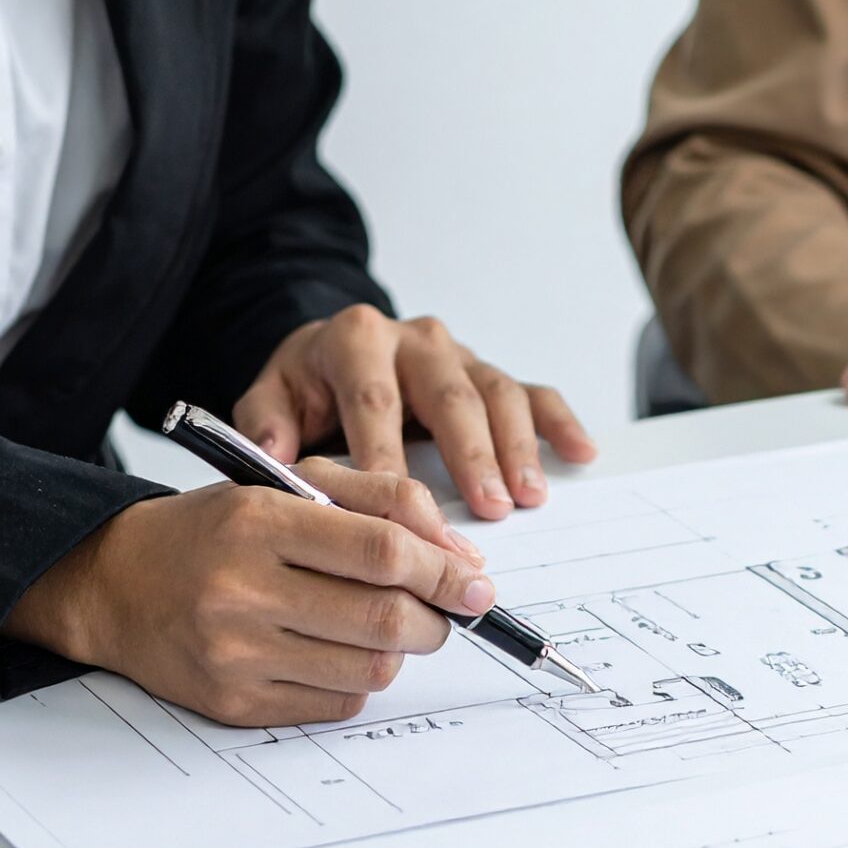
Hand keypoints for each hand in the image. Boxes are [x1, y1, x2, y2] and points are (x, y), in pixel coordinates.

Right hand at [5, 460, 492, 726]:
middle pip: (384, 619)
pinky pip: (337, 705)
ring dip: (400, 651)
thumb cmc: (211, 532)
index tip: (474, 582)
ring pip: (370, 669)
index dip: (443, 570)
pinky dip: (357, 681)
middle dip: (435, 619)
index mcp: (258, 522)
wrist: (114, 584)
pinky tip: (336, 654)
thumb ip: (379, 501)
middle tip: (442, 612)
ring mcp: (236, 655)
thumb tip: (458, 556)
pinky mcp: (235, 705)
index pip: (381, 550)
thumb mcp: (286, 485)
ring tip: (385, 627)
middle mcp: (242, 590)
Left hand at [232, 305, 596, 520]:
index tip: (398, 505)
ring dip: (516, 447)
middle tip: (488, 507)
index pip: (374, 398)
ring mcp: (459, 356)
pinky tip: (580, 452)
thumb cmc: (307, 389)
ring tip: (528, 498)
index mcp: (356, 340)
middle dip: (470, 453)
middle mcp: (415, 340)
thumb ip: (267, 422)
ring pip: (496, 393)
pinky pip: (532, 392)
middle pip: (448, 394)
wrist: (333, 355)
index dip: (388, 453)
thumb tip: (272, 453)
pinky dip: (558, 422)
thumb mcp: (272, 398)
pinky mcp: (488, 373)